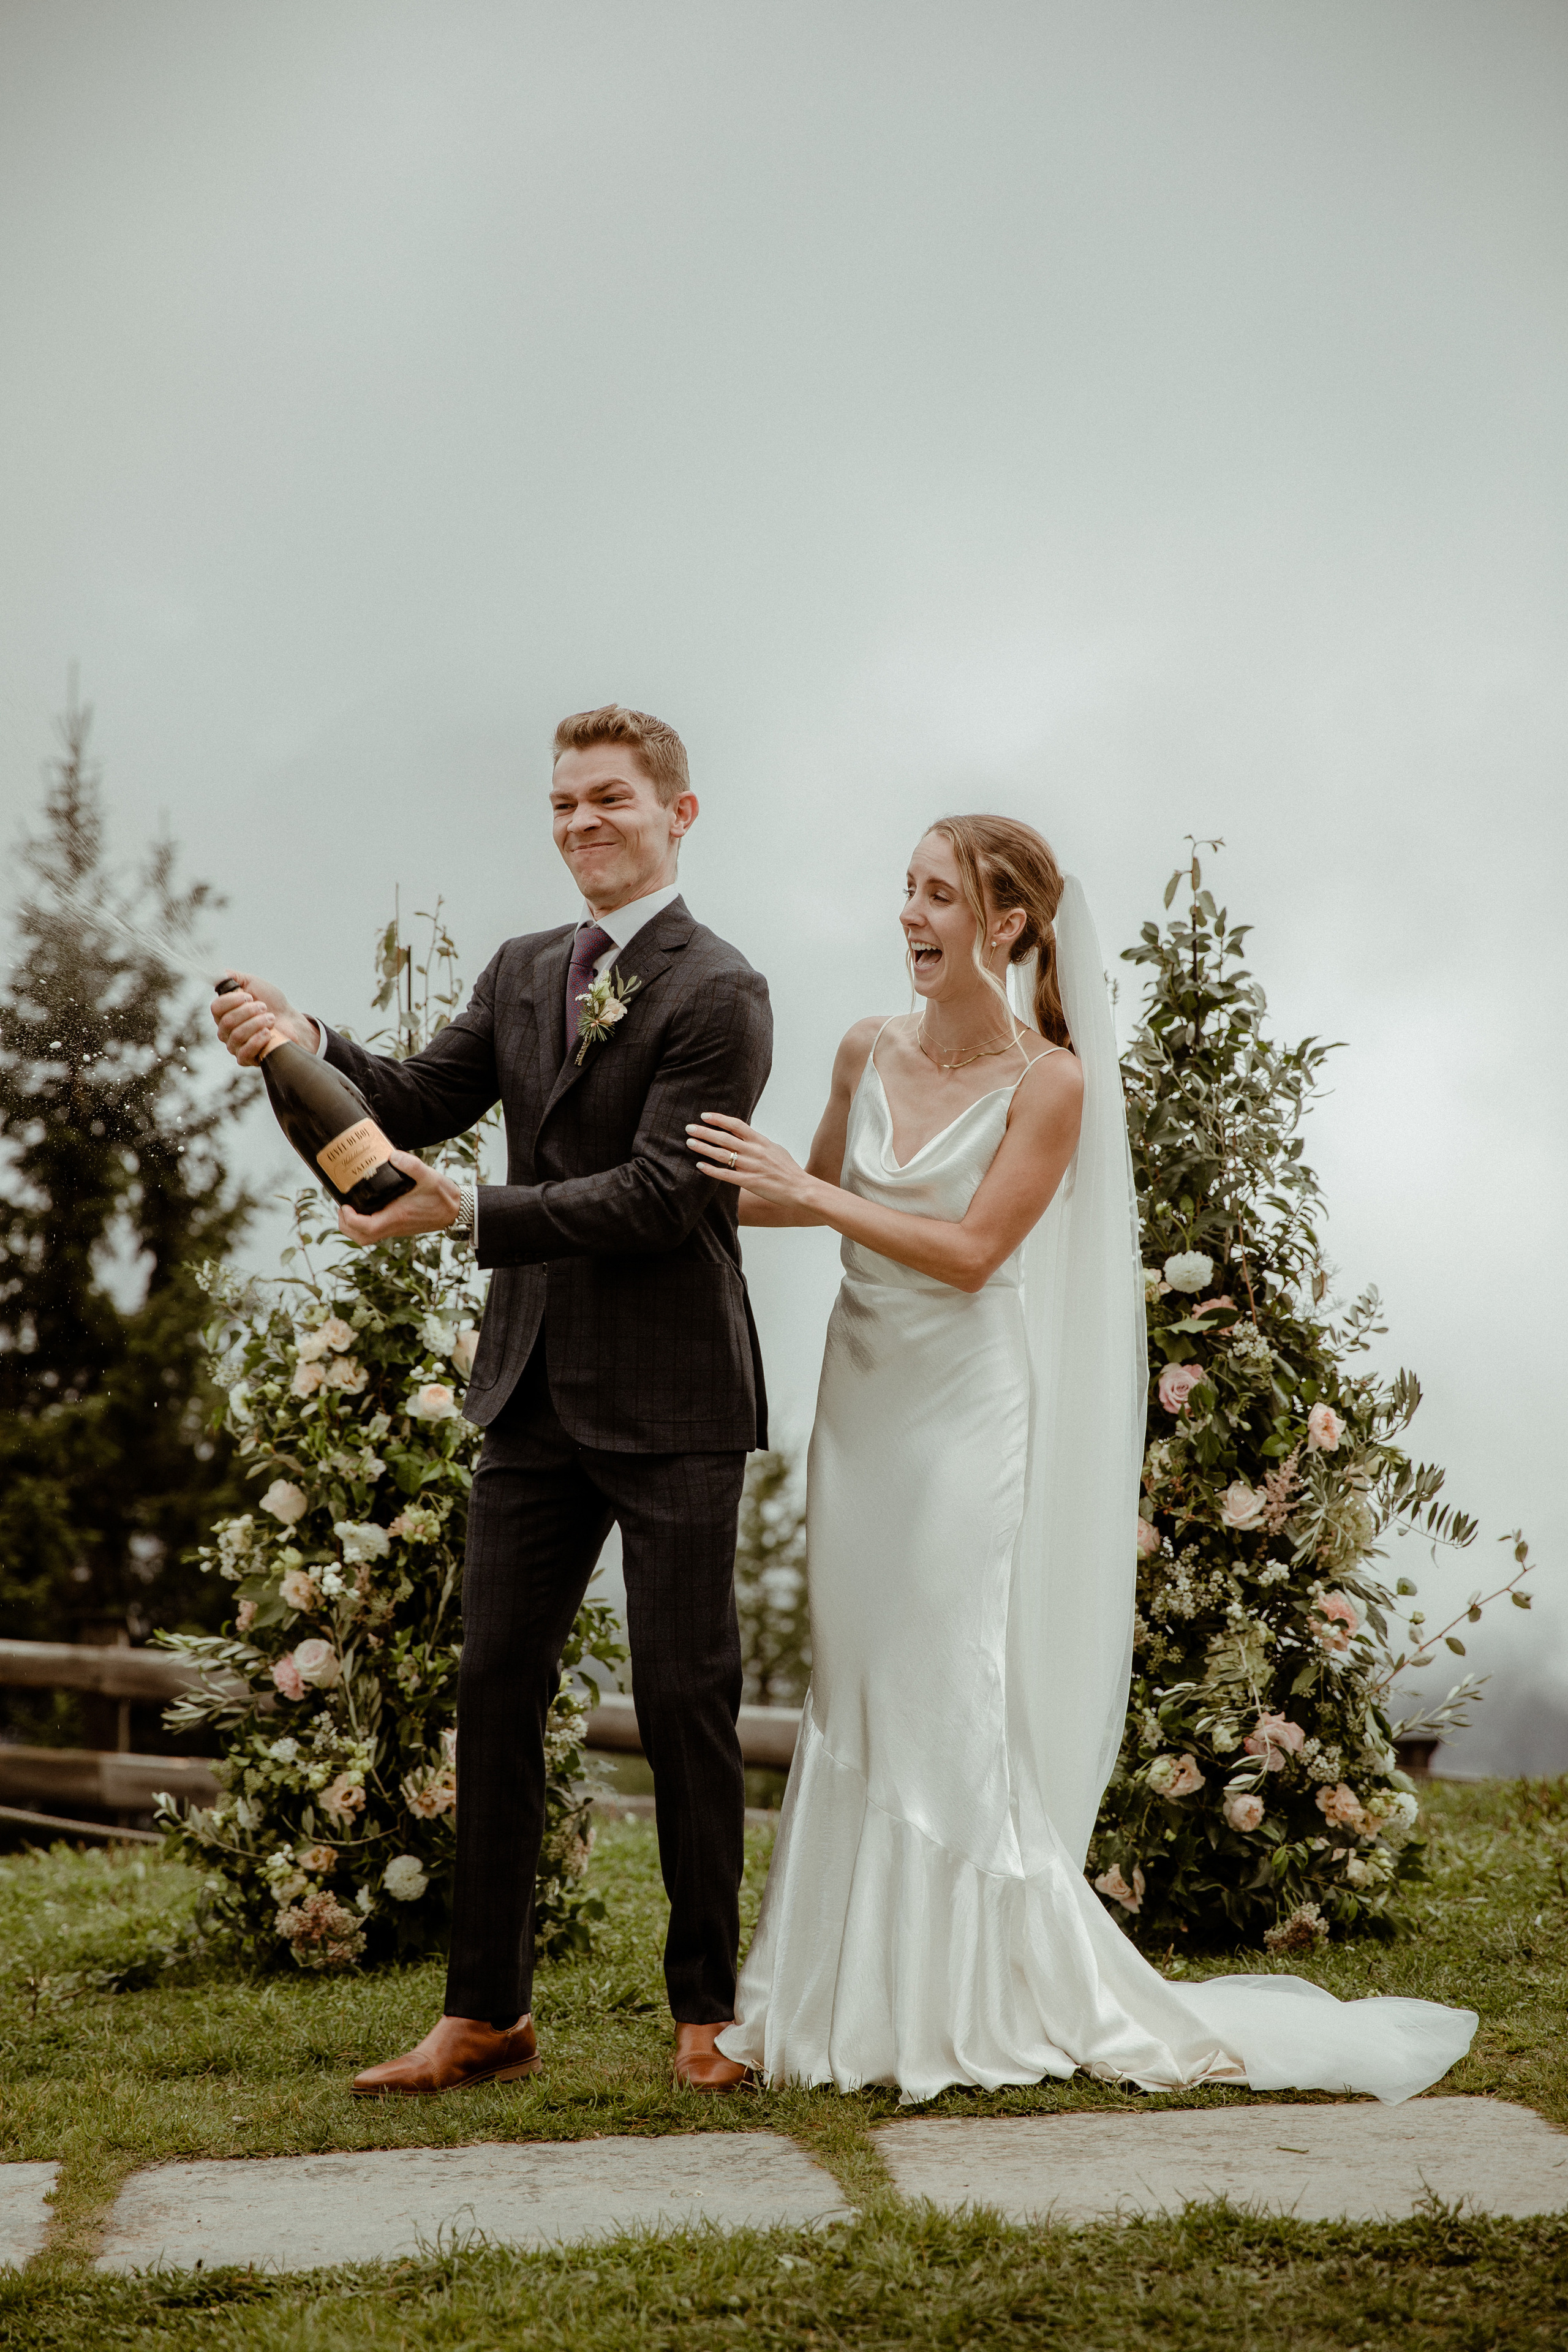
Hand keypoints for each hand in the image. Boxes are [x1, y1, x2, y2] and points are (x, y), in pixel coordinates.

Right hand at [211, 971, 318, 1065]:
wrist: (291, 1021)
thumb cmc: (272, 1003)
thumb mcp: (254, 984)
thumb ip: (235, 978)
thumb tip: (220, 973)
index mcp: (224, 1012)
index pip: (216, 1007)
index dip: (233, 1001)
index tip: (250, 996)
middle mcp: (225, 1030)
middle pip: (227, 1021)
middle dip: (249, 1011)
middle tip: (265, 1007)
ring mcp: (234, 1045)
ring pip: (237, 1035)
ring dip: (257, 1023)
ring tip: (271, 1019)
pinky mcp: (245, 1058)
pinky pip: (244, 1052)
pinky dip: (257, 1040)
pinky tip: (268, 1033)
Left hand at [337, 1151, 461, 1244]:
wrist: (456, 1211)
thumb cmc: (443, 1196)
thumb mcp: (429, 1176)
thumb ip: (411, 1165)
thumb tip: (392, 1155)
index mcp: (397, 1216)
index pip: (366, 1228)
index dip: (350, 1220)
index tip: (345, 1205)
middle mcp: (395, 1226)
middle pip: (361, 1238)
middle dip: (346, 1226)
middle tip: (343, 1207)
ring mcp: (396, 1229)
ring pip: (367, 1238)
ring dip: (353, 1227)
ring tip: (350, 1208)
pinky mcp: (398, 1227)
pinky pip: (375, 1232)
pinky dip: (364, 1225)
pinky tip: (366, 1207)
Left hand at [685, 1113, 815, 1211]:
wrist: (800, 1187)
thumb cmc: (788, 1169)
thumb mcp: (774, 1148)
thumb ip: (758, 1142)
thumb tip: (745, 1135)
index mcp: (760, 1141)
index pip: (736, 1125)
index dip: (719, 1119)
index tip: (705, 1116)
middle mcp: (754, 1151)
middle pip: (724, 1138)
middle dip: (705, 1132)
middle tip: (689, 1128)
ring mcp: (751, 1167)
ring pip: (722, 1155)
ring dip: (704, 1148)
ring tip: (690, 1143)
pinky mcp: (749, 1182)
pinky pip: (726, 1175)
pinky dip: (711, 1170)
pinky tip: (699, 1166)